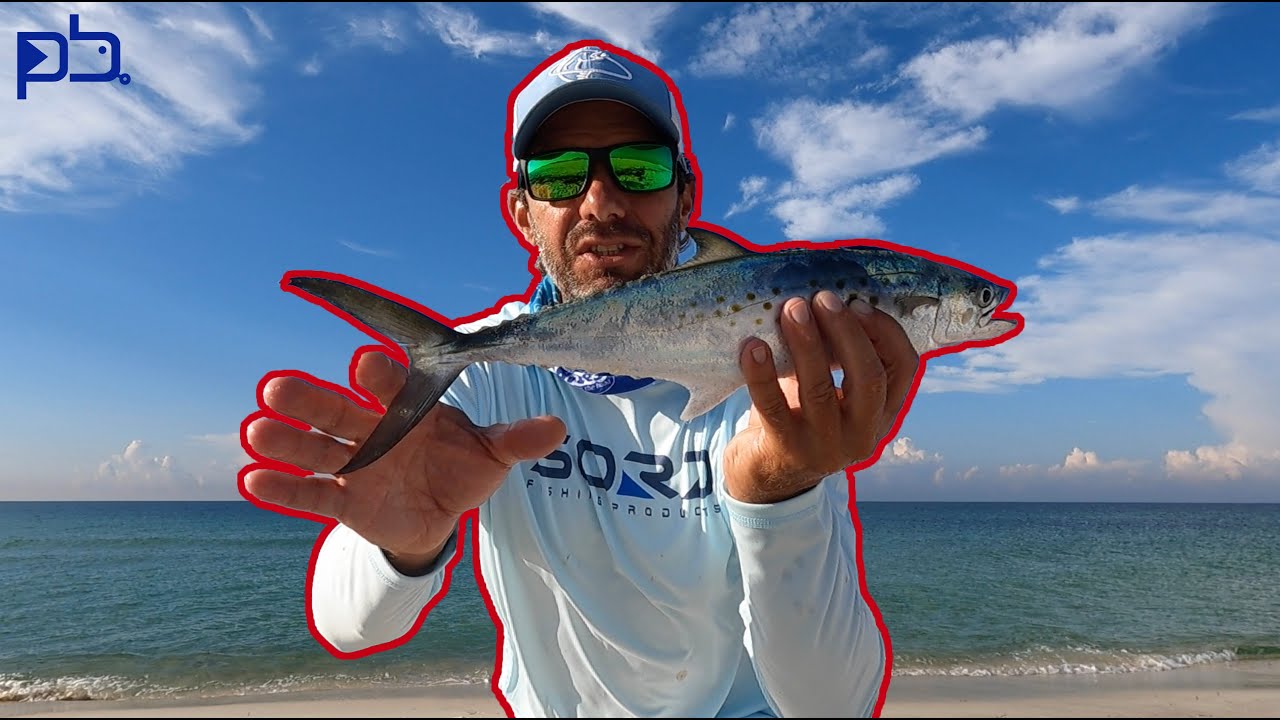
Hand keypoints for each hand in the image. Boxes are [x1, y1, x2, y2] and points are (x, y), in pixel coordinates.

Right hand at [241, 351, 564, 571]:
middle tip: (278, 386)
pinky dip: (283, 488)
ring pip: (314, 449)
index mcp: (408, 410)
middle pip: (337, 412)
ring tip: (255, 429)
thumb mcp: (492, 455)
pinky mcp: (341, 500)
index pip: (391, 388)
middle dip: (310, 400)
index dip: (379, 376)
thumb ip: (517, 439)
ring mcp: (352, 464)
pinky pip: (309, 494)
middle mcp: (372, 430)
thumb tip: (557, 428)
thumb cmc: (462, 469)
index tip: (364, 363)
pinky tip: (252, 479)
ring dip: (285, 440)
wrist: (440, 514)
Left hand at [723, 290, 919, 503]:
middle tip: (821, 299)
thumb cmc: (802, 416)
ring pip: (819, 388)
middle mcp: (862, 433)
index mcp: (882, 414)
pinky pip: (772, 406)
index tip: (858, 303)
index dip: (886, 331)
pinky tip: (752, 346)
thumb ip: (840, 356)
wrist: (767, 475)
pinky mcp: (786, 450)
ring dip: (806, 342)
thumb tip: (826, 298)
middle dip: (845, 331)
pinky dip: (761, 373)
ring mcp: (825, 446)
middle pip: (867, 376)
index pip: (905, 367)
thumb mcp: (833, 391)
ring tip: (790, 309)